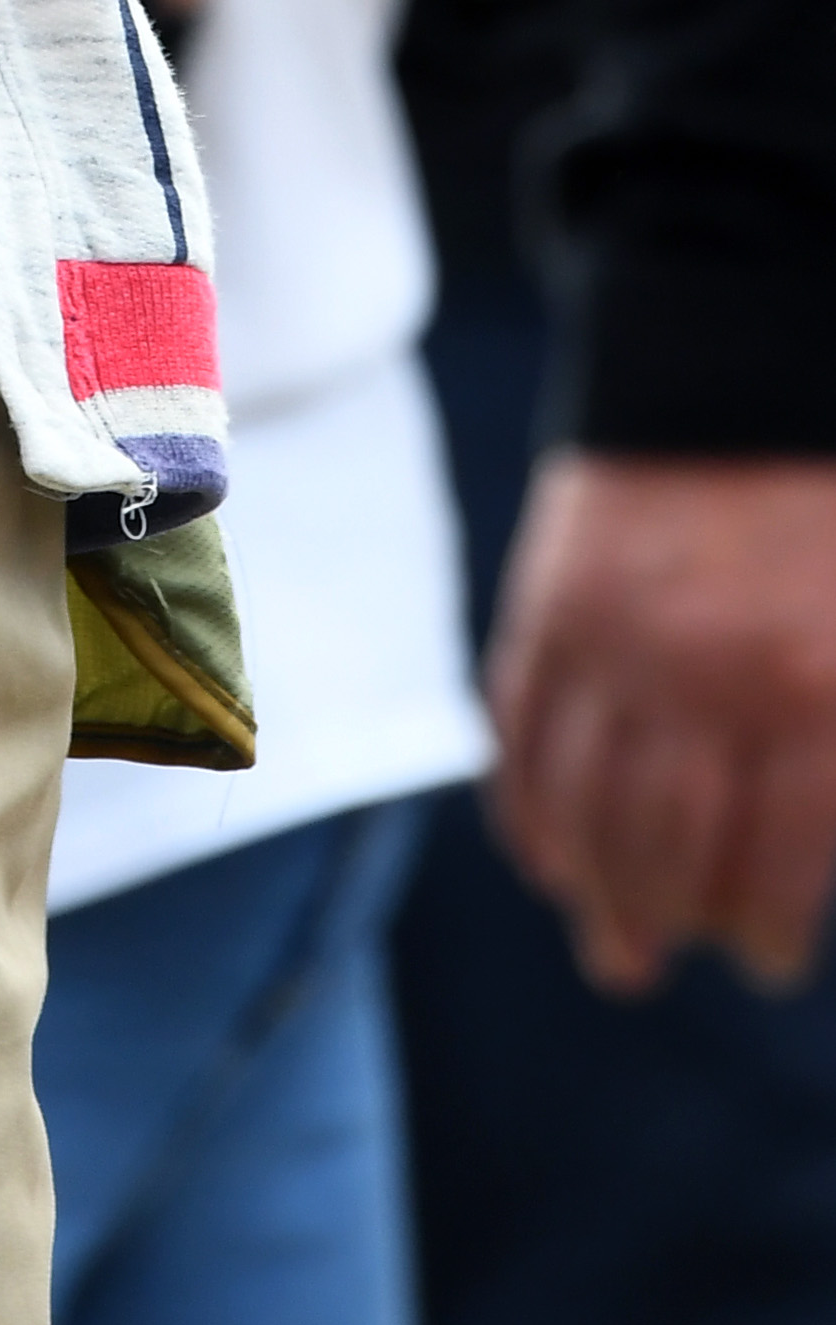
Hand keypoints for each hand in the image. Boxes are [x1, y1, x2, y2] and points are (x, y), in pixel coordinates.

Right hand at [489, 452, 835, 994]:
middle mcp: (706, 681)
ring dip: (588, 886)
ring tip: (604, 935)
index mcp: (814, 695)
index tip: (764, 956)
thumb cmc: (834, 517)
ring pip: (584, 808)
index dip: (764, 929)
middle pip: (666, 851)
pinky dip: (524, 801)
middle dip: (664, 923)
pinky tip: (540, 848)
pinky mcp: (550, 601)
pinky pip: (520, 731)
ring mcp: (616, 642)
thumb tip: (801, 859)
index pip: (775, 865)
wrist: (744, 364)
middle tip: (654, 961)